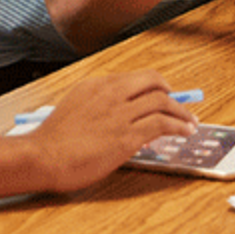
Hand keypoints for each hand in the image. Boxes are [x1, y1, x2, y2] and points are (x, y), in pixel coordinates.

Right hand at [28, 71, 197, 192]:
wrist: (44, 156)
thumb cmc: (55, 139)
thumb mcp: (76, 107)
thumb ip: (101, 106)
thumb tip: (128, 117)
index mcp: (98, 84)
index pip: (135, 77)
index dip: (155, 85)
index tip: (164, 95)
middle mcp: (111, 93)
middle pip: (153, 81)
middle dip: (171, 92)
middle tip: (180, 104)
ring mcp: (120, 113)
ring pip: (162, 101)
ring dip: (181, 111)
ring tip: (190, 122)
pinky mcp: (126, 136)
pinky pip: (161, 124)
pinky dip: (178, 126)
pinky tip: (185, 132)